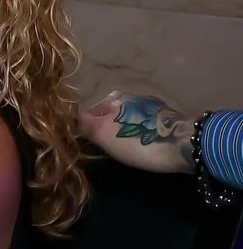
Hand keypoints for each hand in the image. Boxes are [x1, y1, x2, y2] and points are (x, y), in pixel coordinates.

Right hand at [78, 91, 194, 173]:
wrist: (187, 144)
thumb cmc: (139, 140)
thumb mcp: (103, 134)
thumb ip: (81, 123)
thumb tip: (61, 117)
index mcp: (112, 98)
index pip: (87, 112)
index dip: (83, 129)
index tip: (83, 145)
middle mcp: (131, 98)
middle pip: (110, 116)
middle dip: (105, 130)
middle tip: (105, 151)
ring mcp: (153, 108)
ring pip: (130, 121)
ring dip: (126, 133)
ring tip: (126, 151)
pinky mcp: (170, 121)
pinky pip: (147, 128)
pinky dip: (142, 136)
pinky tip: (145, 147)